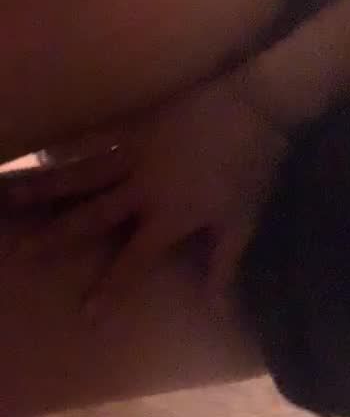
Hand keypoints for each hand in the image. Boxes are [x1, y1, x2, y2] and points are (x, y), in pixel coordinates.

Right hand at [3, 74, 288, 315]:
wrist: (257, 103)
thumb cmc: (254, 166)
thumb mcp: (242, 221)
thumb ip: (223, 264)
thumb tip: (217, 310)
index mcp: (169, 215)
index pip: (134, 260)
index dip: (110, 288)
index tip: (85, 314)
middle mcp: (141, 187)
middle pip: (90, 215)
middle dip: (54, 236)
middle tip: (19, 252)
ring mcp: (133, 150)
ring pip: (78, 171)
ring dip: (40, 185)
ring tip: (5, 193)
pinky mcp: (134, 121)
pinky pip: (92, 133)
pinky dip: (64, 142)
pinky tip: (35, 147)